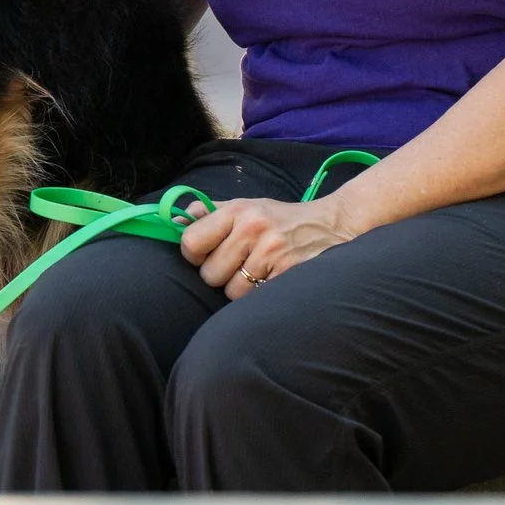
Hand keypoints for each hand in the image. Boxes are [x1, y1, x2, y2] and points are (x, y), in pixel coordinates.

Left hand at [177, 194, 359, 298]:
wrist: (331, 224)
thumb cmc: (280, 219)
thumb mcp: (246, 206)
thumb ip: (209, 213)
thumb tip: (173, 221)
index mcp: (238, 210)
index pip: (191, 242)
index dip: (193, 254)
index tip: (204, 254)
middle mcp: (253, 228)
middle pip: (210, 273)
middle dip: (219, 274)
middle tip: (238, 264)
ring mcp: (272, 253)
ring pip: (231, 291)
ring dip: (240, 288)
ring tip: (257, 271)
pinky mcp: (288, 274)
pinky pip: (254, 299)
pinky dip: (259, 295)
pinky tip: (271, 279)